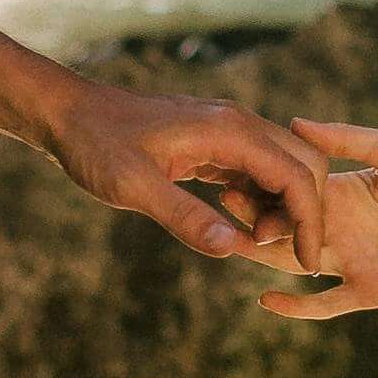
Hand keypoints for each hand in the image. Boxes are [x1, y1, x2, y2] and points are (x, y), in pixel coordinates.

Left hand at [37, 76, 325, 258]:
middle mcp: (237, 124)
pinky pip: (255, 170)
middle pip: (303, 165)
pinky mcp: (213, 142)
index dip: (309, 222)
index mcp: (229, 130)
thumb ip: (184, 216)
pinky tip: (237, 222)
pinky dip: (260, 198)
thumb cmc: (95, 145)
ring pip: (282, 167)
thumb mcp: (133, 186)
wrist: (68, 114)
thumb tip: (233, 249)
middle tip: (269, 248)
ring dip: (281, 206)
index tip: (308, 263)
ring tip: (250, 239)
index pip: (296, 176)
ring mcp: (226, 131)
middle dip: (303, 211)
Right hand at [249, 117, 377, 320]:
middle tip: (222, 208)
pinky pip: (323, 305)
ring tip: (229, 247)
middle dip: (251, 218)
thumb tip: (295, 121)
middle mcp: (337, 227)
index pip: (288, 190)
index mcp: (340, 191)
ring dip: (262, 257)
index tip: (230, 173)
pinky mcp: (368, 291)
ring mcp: (349, 261)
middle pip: (280, 227)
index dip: (261, 185)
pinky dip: (295, 307)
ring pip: (292, 263)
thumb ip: (349, 139)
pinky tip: (266, 301)